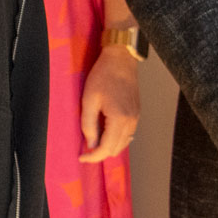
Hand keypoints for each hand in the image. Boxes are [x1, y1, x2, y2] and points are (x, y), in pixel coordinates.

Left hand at [79, 48, 139, 162]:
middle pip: (116, 149)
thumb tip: (90, 143)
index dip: (93, 157)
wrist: (121, 59)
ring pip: (124, 143)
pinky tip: (105, 131)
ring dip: (109, 145)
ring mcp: (136, 118)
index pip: (106, 148)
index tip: (82, 157)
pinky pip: (128, 134)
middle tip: (85, 148)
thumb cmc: (104, 75)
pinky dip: (117, 137)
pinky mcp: (136, 113)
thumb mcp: (89, 99)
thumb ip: (89, 124)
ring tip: (94, 138)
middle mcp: (131, 122)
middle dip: (100, 152)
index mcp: (119, 119)